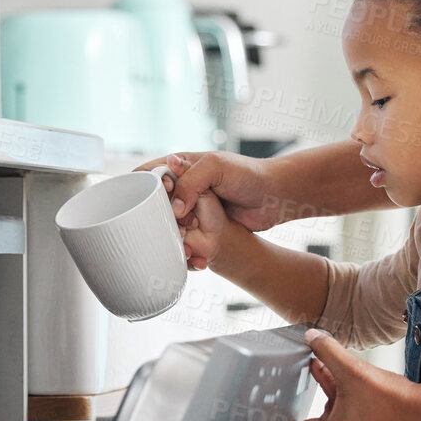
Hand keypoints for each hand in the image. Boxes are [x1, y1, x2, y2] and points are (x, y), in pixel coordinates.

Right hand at [136, 151, 289, 264]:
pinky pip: (185, 237)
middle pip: (154, 203)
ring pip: (168, 223)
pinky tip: (192, 254)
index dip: (145, 188)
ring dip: (172, 235)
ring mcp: (191, 206)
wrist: (275, 197)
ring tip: (186, 242)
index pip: (147, 174)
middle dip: (158, 217)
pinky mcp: (201, 225)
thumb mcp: (216, 168)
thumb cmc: (249, 175)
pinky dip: (185, 246)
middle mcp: (183, 186)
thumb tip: (174, 207)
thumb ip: (190, 182)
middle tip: (175, 226)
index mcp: (181, 165)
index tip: (156, 202)